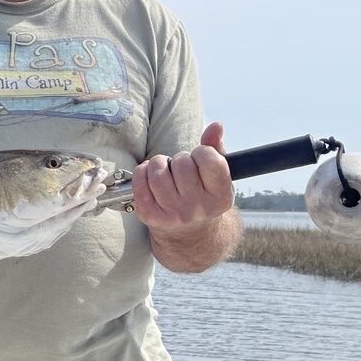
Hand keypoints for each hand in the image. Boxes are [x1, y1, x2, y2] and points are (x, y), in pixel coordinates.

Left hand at [132, 121, 234, 237]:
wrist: (189, 235)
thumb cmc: (203, 196)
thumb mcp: (217, 177)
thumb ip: (216, 149)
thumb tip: (216, 125)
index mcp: (221, 197)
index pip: (210, 159)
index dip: (202, 152)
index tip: (200, 159)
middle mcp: (198, 208)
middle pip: (182, 163)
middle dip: (180, 159)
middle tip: (182, 169)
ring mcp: (173, 214)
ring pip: (158, 171)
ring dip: (159, 164)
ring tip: (166, 172)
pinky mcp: (151, 216)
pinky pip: (139, 182)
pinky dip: (142, 173)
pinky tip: (150, 178)